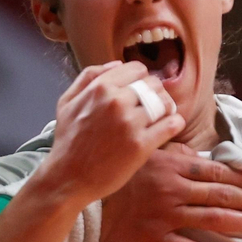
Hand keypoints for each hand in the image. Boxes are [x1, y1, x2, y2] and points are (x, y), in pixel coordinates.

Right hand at [37, 62, 184, 205]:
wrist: (68, 178)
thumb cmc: (68, 141)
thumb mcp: (67, 101)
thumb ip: (89, 77)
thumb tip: (116, 64)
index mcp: (100, 88)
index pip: (137, 69)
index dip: (141, 79)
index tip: (140, 92)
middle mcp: (116, 101)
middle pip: (153, 84)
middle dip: (155, 93)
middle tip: (153, 106)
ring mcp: (130, 123)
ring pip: (164, 103)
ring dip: (166, 108)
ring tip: (162, 117)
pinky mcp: (141, 145)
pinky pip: (170, 125)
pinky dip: (175, 123)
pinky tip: (170, 127)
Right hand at [101, 143, 241, 241]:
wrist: (88, 204)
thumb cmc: (121, 177)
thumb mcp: (148, 153)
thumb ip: (178, 153)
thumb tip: (202, 156)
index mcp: (174, 165)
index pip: (219, 172)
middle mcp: (174, 190)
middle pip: (224, 196)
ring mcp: (167, 216)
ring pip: (215, 220)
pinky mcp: (158, 240)